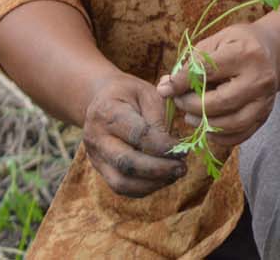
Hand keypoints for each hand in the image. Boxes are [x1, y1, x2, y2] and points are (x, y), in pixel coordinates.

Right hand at [81, 70, 185, 196]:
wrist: (100, 100)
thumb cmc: (129, 94)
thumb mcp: (146, 92)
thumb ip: (158, 116)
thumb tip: (171, 145)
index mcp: (107, 111)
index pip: (138, 134)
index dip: (163, 145)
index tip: (184, 149)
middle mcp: (96, 137)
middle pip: (127, 163)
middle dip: (159, 169)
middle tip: (183, 167)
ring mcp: (95, 156)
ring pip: (121, 182)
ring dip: (153, 183)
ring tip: (175, 174)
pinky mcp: (99, 169)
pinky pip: (120, 187)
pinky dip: (144, 188)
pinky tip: (163, 179)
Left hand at [156, 22, 279, 153]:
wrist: (271, 51)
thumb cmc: (236, 44)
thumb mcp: (215, 42)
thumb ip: (190, 65)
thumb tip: (165, 89)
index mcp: (245, 53)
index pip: (207, 72)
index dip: (181, 83)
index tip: (165, 89)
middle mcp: (260, 78)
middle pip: (219, 103)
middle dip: (191, 105)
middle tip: (179, 101)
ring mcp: (265, 100)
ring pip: (230, 124)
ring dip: (203, 123)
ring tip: (190, 116)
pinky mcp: (265, 116)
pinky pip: (239, 136)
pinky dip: (218, 136)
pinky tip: (206, 125)